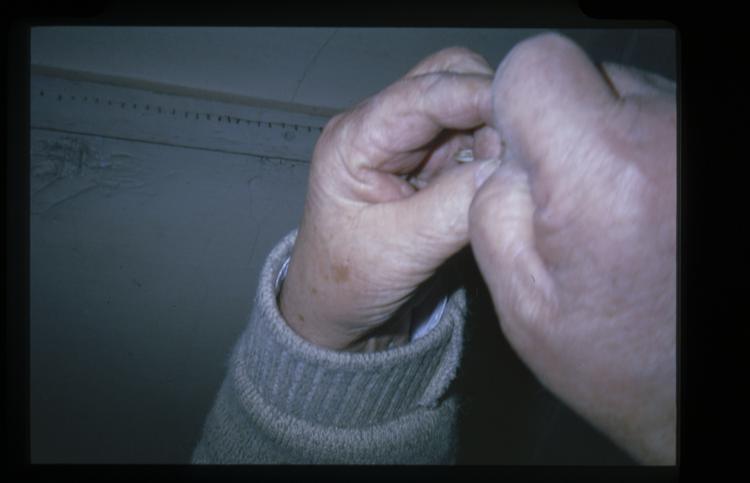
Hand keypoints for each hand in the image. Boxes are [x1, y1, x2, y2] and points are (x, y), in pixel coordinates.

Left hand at [280, 48, 502, 351]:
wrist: (337, 311)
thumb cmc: (348, 283)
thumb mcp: (400, 250)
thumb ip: (455, 207)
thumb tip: (512, 169)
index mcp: (356, 138)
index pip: (424, 92)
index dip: (477, 95)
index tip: (524, 113)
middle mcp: (383, 127)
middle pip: (451, 79)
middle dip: (491, 107)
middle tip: (516, 156)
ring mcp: (410, 143)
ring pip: (471, 106)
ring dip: (498, 133)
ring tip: (509, 179)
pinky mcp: (433, 164)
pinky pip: (477, 139)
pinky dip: (496, 154)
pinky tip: (503, 183)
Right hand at [469, 34, 675, 462]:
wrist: (699, 387)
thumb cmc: (615, 358)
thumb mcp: (521, 297)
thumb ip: (490, 205)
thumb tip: (506, 154)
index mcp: (602, 174)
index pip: (537, 64)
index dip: (514, 102)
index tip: (520, 150)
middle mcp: (669, 139)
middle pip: (584, 74)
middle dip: (563, 127)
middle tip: (571, 202)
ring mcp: (702, 140)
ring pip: (625, 95)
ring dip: (606, 142)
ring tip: (615, 216)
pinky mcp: (717, 149)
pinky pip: (660, 121)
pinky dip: (641, 153)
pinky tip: (644, 212)